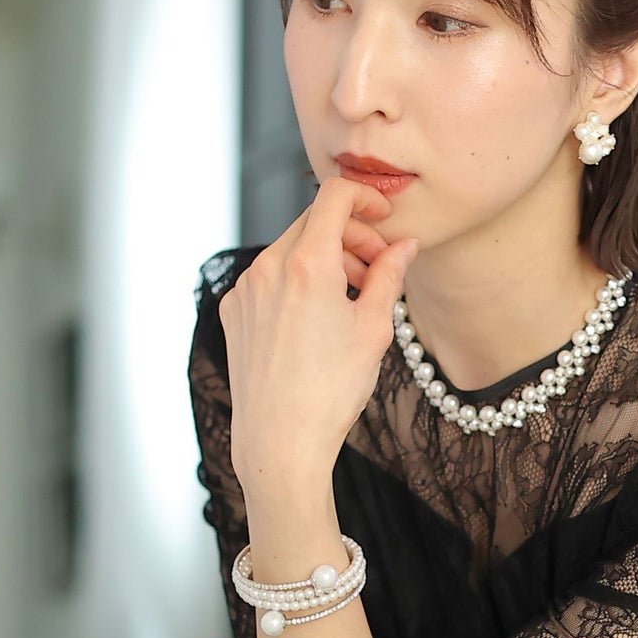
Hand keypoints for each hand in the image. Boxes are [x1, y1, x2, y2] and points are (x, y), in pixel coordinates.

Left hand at [218, 176, 419, 490]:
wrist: (280, 440)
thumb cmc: (331, 391)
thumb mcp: (374, 329)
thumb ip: (390, 276)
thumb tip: (405, 246)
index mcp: (307, 264)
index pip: (334, 196)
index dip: (366, 198)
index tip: (384, 218)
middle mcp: (268, 267)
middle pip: (313, 222)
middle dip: (351, 237)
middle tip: (378, 271)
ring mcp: (245, 289)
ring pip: (290, 250)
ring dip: (326, 260)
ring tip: (351, 300)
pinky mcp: (232, 311)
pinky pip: (269, 278)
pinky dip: (297, 282)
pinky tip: (317, 320)